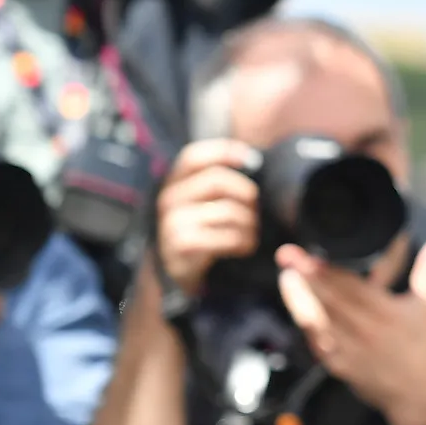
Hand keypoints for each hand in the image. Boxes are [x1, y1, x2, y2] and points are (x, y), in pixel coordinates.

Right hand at [156, 140, 260, 294]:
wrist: (176, 273)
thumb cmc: (199, 233)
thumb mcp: (201, 204)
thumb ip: (217, 184)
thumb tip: (253, 161)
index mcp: (175, 183)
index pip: (194, 156)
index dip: (224, 151)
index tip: (252, 159)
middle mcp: (170, 198)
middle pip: (218, 180)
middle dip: (247, 194)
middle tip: (255, 210)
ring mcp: (173, 222)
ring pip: (228, 211)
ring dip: (250, 223)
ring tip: (251, 233)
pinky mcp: (183, 245)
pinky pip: (227, 237)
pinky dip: (244, 242)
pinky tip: (244, 247)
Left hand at [275, 236, 425, 424]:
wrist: (419, 396)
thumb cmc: (424, 347)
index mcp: (387, 314)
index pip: (351, 288)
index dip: (327, 272)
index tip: (307, 257)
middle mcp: (365, 331)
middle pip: (329, 301)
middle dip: (305, 278)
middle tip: (286, 256)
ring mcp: (348, 351)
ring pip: (317, 321)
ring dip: (298, 300)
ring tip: (286, 278)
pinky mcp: (338, 365)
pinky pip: (316, 342)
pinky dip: (305, 324)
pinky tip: (297, 308)